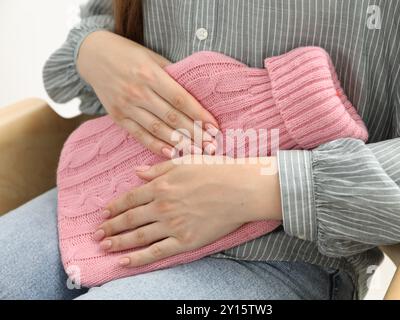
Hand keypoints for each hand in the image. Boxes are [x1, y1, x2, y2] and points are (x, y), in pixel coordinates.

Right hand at [77, 31, 218, 156]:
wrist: (93, 55)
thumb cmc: (129, 54)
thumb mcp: (152, 57)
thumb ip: (171, 75)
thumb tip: (196, 94)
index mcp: (150, 74)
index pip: (180, 99)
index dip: (199, 115)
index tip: (214, 127)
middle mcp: (138, 92)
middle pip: (172, 117)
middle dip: (194, 134)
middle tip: (211, 146)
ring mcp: (126, 106)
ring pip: (157, 129)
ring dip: (179, 143)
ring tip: (197, 152)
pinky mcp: (117, 117)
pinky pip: (139, 135)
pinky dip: (155, 145)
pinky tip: (171, 153)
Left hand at [94, 156, 281, 266]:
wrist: (241, 189)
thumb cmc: (216, 171)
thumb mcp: (185, 162)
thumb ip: (158, 169)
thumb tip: (136, 173)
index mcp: (160, 186)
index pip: (130, 199)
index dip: (115, 207)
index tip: (104, 213)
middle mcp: (161, 206)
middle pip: (129, 219)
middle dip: (110, 226)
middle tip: (97, 233)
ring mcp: (172, 225)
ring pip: (137, 236)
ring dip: (117, 242)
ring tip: (104, 246)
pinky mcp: (185, 241)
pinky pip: (156, 252)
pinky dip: (138, 258)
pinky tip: (124, 261)